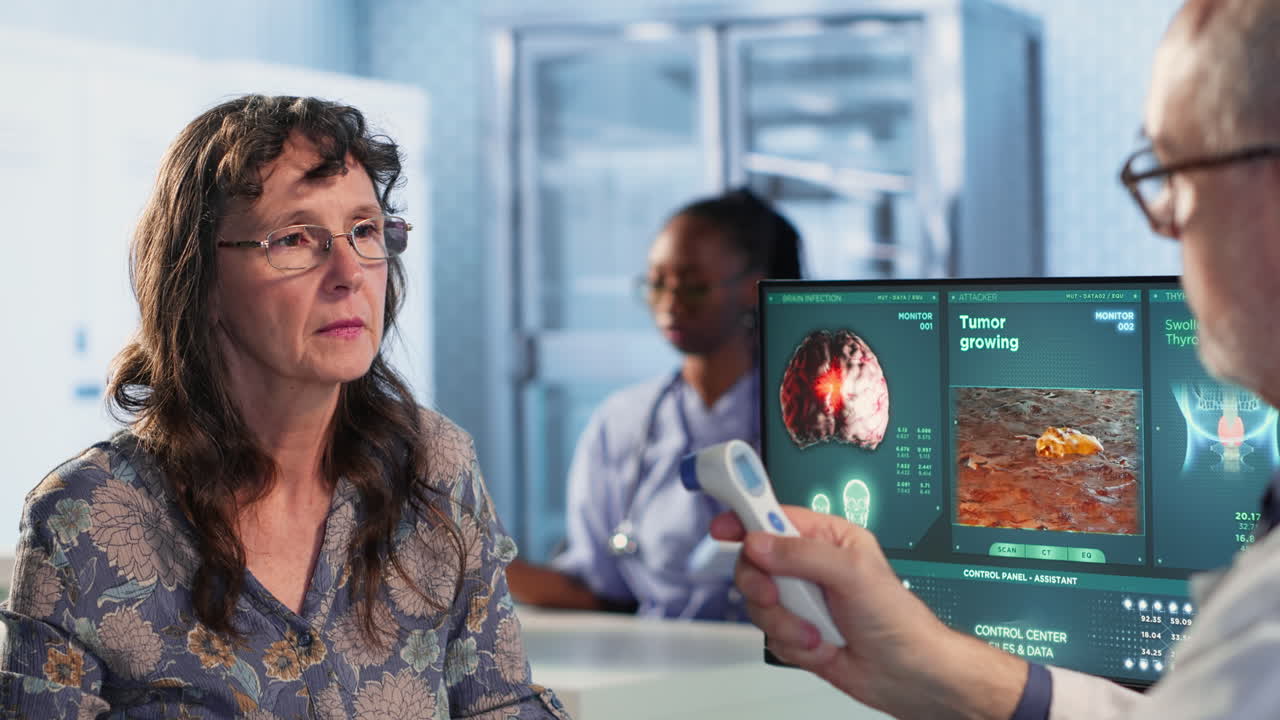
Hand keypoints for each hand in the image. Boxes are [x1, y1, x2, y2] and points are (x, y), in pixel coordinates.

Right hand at [711, 506, 1025, 718]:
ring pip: (758, 602)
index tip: (722, 522)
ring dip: (786, 622)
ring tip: (816, 628)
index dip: (743, 513)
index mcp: (825, 537)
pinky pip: (769, 634)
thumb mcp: (853, 573)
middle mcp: (808, 565)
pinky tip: (821, 644)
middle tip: (778, 594)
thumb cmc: (897, 618)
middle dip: (762, 584)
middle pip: (753, 561)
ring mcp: (800, 600)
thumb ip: (802, 554)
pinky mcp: (796, 631)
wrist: (906, 674)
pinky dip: (794, 644)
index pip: (772, 514)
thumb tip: (759, 543)